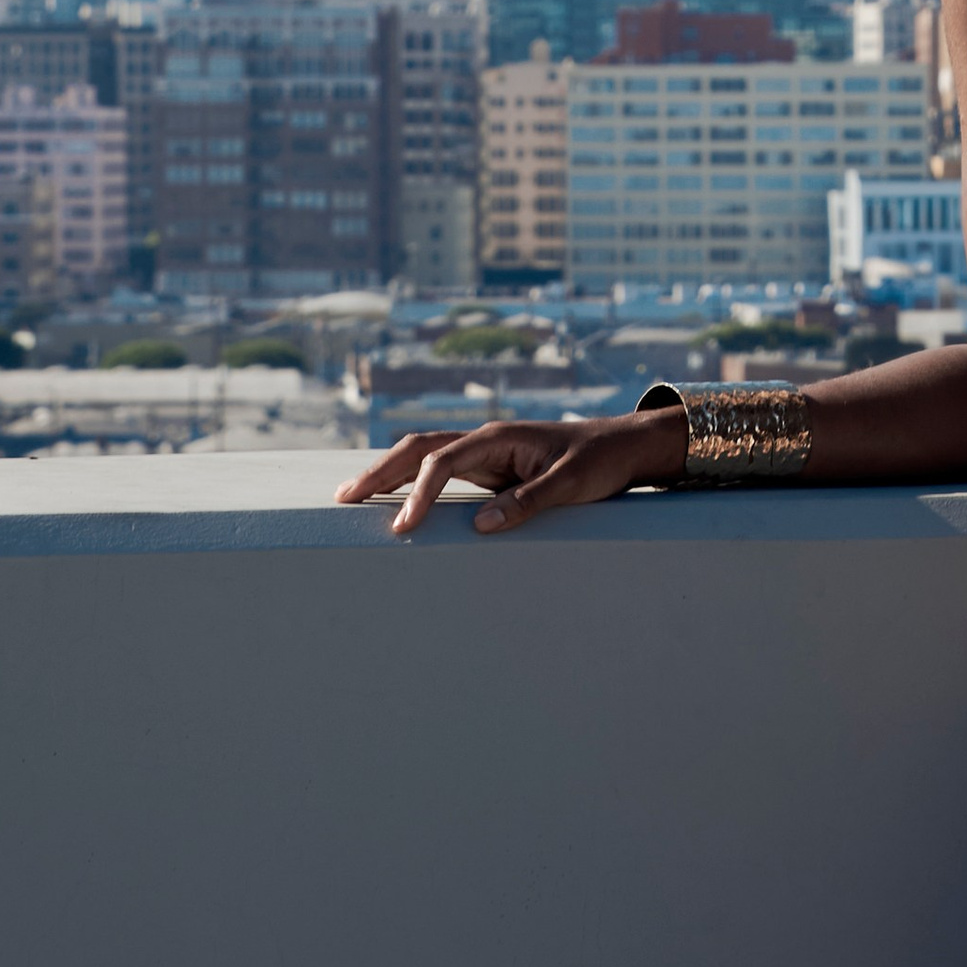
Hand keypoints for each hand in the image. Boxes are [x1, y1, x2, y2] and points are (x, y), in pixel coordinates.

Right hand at [334, 404, 687, 536]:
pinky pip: (441, 471)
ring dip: (388, 473)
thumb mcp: (571, 484)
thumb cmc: (599, 461)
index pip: (443, 462)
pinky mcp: (490, 468)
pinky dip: (411, 480)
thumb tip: (480, 525)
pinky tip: (393, 498)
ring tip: (352, 497)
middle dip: (380, 472)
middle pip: (420, 448)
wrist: (623, 446)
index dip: (418, 493)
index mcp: (500, 438)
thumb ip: (528, 502)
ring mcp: (486, 453)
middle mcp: (486, 440)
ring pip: (425, 456)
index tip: (402, 528)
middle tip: (342, 499)